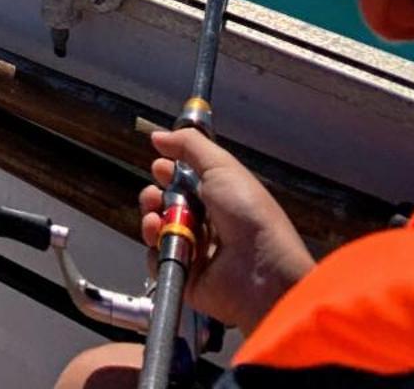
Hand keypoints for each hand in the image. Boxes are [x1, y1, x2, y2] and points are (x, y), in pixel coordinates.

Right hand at [140, 128, 314, 336]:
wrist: (263, 270)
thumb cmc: (250, 215)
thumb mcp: (222, 166)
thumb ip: (189, 145)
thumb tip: (160, 136)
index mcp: (219, 197)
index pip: (183, 181)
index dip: (168, 171)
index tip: (160, 165)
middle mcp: (207, 224)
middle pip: (166, 204)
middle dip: (154, 194)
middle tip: (156, 193)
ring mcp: (196, 251)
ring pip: (158, 230)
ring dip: (151, 217)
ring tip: (156, 215)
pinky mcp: (186, 277)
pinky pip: (158, 260)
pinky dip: (155, 247)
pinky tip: (160, 235)